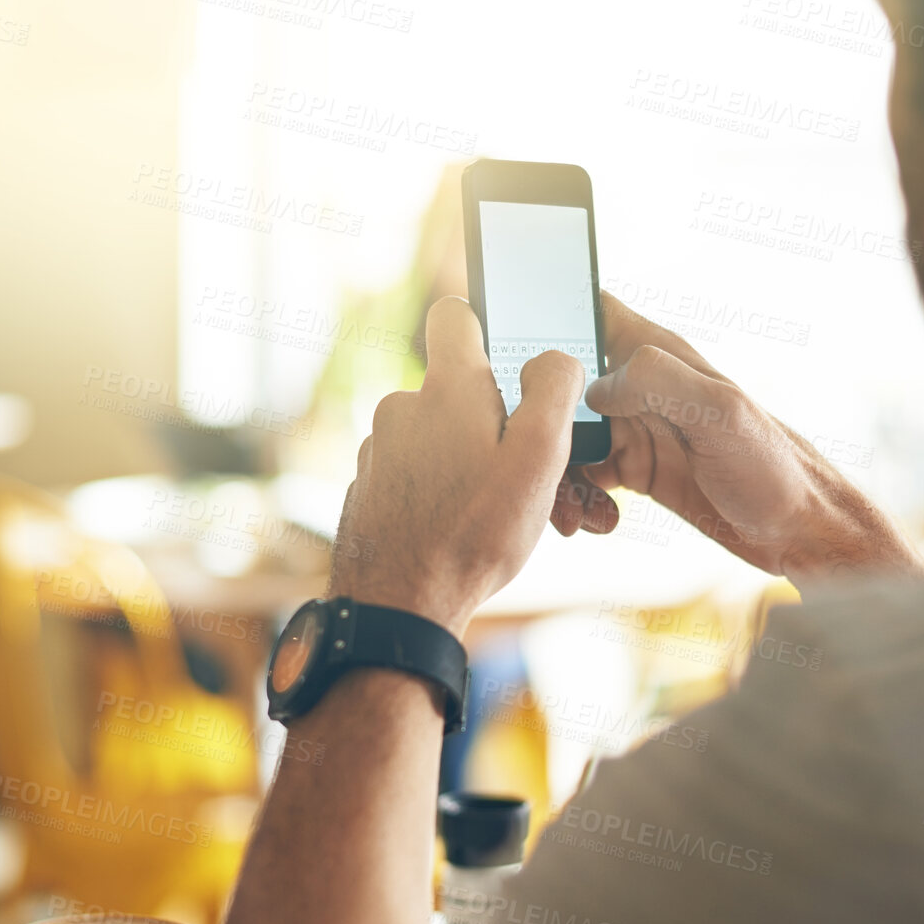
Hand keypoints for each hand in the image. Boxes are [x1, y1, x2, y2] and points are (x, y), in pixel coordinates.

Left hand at [327, 296, 584, 638]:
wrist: (399, 607)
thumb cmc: (475, 533)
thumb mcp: (539, 458)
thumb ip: (553, 392)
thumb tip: (553, 359)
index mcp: (447, 388)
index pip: (456, 315)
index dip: (487, 329)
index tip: (509, 367)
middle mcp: (402, 408)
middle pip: (458, 394)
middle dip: (496, 427)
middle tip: (531, 481)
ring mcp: (379, 450)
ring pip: (439, 441)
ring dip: (473, 469)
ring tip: (504, 520)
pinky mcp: (369, 489)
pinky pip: (416, 476)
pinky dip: (443, 495)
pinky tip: (464, 534)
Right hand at [553, 291, 923, 585]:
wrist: (800, 532)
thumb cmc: (774, 467)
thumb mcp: (720, 413)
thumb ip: (657, 381)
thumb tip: (594, 386)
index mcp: (660, 355)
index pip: (592, 311)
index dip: (550, 319)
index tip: (517, 360)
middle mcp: (643, 386)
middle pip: (562, 385)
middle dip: (539, 422)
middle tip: (537, 466)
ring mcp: (637, 429)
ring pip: (566, 437)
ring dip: (555, 472)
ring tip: (568, 514)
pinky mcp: (638, 471)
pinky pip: (585, 476)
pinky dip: (577, 499)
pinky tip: (594, 523)